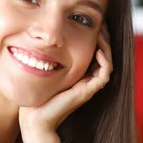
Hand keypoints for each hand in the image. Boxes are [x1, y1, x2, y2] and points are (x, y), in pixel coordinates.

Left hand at [19, 27, 112, 142]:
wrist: (34, 119)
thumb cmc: (35, 97)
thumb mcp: (43, 71)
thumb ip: (47, 58)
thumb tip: (40, 38)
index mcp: (78, 75)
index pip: (94, 53)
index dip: (96, 39)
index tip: (92, 24)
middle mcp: (85, 81)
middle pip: (104, 56)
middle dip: (104, 39)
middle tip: (102, 24)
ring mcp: (88, 87)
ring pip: (108, 63)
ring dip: (107, 48)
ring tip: (102, 34)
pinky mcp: (87, 92)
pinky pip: (105, 74)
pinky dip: (105, 61)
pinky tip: (98, 50)